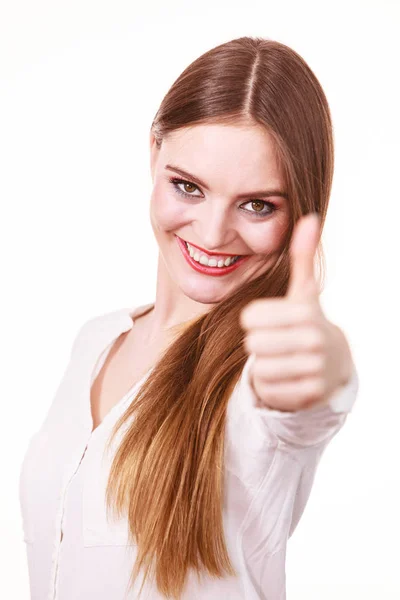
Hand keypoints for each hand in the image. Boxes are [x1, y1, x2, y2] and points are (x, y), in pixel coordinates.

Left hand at [239, 213, 352, 411]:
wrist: (331, 364)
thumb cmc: (306, 323)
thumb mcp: (303, 291)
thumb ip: (301, 256)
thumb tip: (309, 217)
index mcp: (306, 312)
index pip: (250, 317)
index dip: (254, 320)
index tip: (270, 321)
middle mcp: (314, 340)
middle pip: (253, 343)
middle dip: (258, 343)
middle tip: (275, 342)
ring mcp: (314, 369)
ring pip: (259, 367)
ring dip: (264, 364)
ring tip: (281, 358)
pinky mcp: (310, 394)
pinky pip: (268, 388)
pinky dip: (270, 383)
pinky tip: (286, 376)